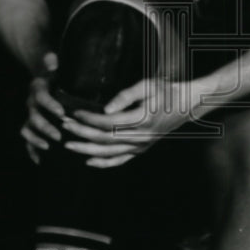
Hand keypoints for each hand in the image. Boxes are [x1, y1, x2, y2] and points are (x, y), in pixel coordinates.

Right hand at [20, 52, 62, 164]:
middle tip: (59, 135)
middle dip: (46, 127)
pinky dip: (31, 151)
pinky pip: (27, 140)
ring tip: (48, 147)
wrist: (43, 80)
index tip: (61, 112)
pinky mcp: (29, 126)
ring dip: (36, 139)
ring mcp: (29, 116)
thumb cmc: (54, 75)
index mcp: (38, 89)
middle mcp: (31, 104)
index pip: (42, 97)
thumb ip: (51, 63)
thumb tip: (52, 59)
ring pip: (28, 129)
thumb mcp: (53, 67)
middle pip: (35, 117)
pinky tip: (39, 161)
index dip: (50, 105)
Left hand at [61, 78, 195, 168]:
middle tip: (63, 125)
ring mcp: (141, 146)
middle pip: (104, 139)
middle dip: (81, 133)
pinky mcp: (141, 149)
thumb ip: (125, 96)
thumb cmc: (166, 91)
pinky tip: (88, 161)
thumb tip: (105, 109)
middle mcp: (140, 137)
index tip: (74, 112)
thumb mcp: (147, 85)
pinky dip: (104, 163)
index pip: (108, 122)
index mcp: (141, 119)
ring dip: (86, 149)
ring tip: (68, 144)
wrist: (186, 105)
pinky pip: (120, 161)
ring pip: (109, 153)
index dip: (89, 119)